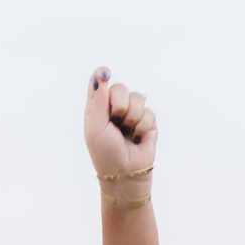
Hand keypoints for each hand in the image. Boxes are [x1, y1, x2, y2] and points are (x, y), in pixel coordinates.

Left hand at [84, 68, 156, 189]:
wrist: (126, 172)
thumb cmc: (105, 152)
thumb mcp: (95, 127)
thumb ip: (98, 101)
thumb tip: (101, 77)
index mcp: (97, 109)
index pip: (99, 85)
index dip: (102, 76)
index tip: (105, 72)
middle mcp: (114, 108)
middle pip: (120, 88)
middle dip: (119, 103)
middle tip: (116, 120)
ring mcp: (132, 114)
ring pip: (137, 98)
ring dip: (132, 117)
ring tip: (127, 132)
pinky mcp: (148, 122)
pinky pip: (149, 112)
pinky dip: (142, 126)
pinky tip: (137, 137)